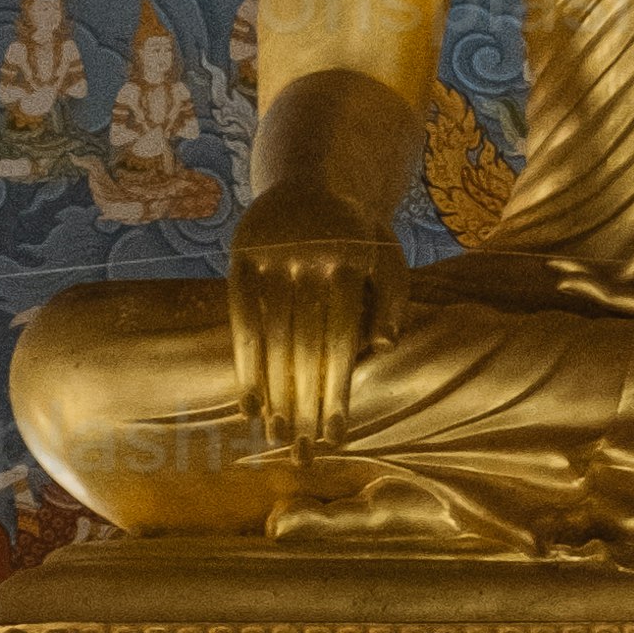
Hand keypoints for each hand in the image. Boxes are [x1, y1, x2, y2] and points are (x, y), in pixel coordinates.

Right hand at [229, 181, 406, 458]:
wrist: (313, 178)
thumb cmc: (359, 235)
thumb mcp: (389, 257)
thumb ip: (393, 300)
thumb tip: (382, 347)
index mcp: (349, 262)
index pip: (341, 341)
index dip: (336, 391)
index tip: (335, 436)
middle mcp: (307, 260)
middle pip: (304, 348)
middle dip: (303, 405)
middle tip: (301, 453)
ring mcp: (271, 259)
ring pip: (272, 341)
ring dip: (274, 395)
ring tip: (277, 439)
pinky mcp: (240, 259)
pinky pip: (240, 323)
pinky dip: (244, 367)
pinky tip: (249, 405)